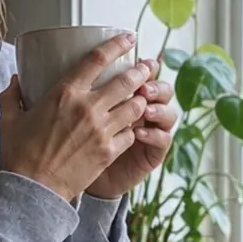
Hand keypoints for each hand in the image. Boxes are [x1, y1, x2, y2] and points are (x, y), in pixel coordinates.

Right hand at [0, 33, 151, 202]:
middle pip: (127, 80)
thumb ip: (12, 96)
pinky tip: (132, 126)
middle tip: (148, 65)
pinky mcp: (108, 152)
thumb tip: (14, 81)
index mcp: (64, 93)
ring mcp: (101, 130)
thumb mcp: (9, 120)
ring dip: (142, 98)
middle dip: (142, 70)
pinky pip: (130, 133)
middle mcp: (88, 107)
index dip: (118, 44)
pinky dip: (133, 127)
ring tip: (145, 94)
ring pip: (135, 106)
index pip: (98, 59)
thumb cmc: (18, 155)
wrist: (32, 190)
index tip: (129, 38)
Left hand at [86, 65, 176, 199]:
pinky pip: (163, 140)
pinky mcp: (152, 153)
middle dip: (154, 85)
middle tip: (143, 87)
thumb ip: (86, 91)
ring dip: (159, 108)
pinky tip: (139, 134)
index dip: (144, 67)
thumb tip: (80, 63)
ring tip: (146, 110)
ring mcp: (151, 131)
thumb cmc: (74, 141)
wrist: (77, 178)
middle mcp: (143, 110)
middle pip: (162, 90)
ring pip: (168, 112)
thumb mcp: (77, 112)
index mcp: (128, 96)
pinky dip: (154, 134)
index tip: (138, 63)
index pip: (143, 76)